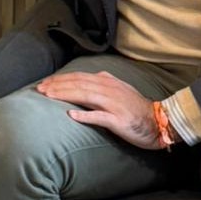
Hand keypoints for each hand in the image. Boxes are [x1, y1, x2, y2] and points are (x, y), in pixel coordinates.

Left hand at [35, 70, 160, 148]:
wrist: (160, 122)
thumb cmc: (137, 109)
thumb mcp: (119, 91)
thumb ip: (103, 85)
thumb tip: (85, 81)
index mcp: (108, 82)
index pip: (79, 77)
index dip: (61, 79)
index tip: (45, 83)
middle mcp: (110, 90)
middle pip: (79, 84)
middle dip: (57, 85)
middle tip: (40, 89)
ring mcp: (114, 104)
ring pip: (85, 95)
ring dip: (65, 95)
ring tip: (49, 96)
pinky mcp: (119, 120)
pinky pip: (100, 117)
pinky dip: (85, 115)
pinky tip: (71, 116)